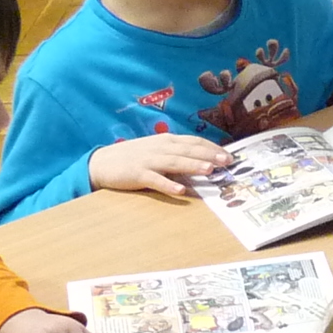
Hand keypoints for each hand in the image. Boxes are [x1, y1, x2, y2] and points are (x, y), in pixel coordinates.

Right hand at [89, 132, 233, 197]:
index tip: (230, 155)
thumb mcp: (157, 150)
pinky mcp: (138, 174)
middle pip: (188, 150)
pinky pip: (156, 180)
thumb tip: (203, 159)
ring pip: (175, 162)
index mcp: (167, 141)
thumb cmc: (134, 157)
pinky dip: (168, 184)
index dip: (212, 147)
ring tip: (210, 170)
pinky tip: (180, 191)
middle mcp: (160, 148)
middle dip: (209, 155)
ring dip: (193, 165)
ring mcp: (149, 160)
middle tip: (228, 162)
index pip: (194, 141)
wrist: (102, 162)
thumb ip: (177, 153)